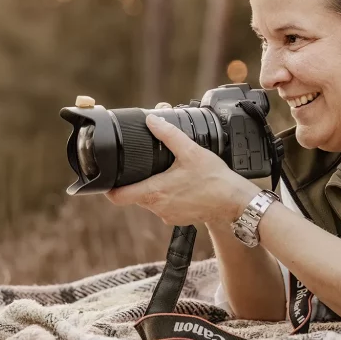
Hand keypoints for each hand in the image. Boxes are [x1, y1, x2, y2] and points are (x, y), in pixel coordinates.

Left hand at [105, 106, 259, 226]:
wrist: (235, 202)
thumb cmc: (215, 179)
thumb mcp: (191, 151)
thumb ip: (169, 134)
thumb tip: (152, 120)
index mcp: (155, 192)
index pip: (119, 197)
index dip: (108, 189)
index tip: (105, 181)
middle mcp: (158, 207)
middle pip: (135, 196)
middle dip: (137, 181)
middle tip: (143, 166)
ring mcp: (168, 216)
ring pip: (151, 200)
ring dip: (154, 188)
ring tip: (167, 173)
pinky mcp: (178, 219)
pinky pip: (165, 206)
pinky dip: (168, 196)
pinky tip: (181, 185)